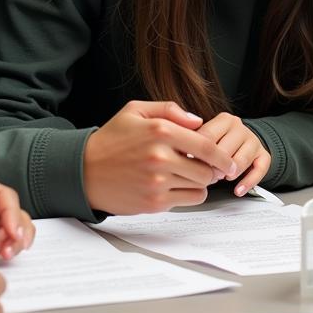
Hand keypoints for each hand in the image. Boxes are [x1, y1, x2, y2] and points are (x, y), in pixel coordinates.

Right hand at [84, 100, 237, 214]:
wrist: (83, 171)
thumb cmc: (111, 140)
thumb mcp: (136, 111)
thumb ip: (169, 110)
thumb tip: (198, 121)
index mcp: (159, 131)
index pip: (206, 145)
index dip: (223, 155)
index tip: (229, 161)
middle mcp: (160, 157)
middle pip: (207, 170)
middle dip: (212, 170)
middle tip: (207, 168)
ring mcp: (157, 182)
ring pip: (200, 187)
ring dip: (201, 182)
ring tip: (189, 175)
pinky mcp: (153, 202)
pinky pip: (187, 200)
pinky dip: (188, 194)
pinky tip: (177, 186)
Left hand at [197, 113, 270, 196]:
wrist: (242, 141)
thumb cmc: (218, 141)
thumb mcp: (205, 135)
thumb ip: (194, 141)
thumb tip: (182, 155)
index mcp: (224, 120)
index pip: (208, 136)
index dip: (198, 155)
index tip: (190, 165)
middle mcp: (241, 128)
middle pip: (225, 150)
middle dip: (214, 167)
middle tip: (206, 175)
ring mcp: (254, 141)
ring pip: (241, 161)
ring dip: (229, 174)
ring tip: (221, 178)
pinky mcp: (264, 155)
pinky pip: (259, 170)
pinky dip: (248, 182)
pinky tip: (238, 190)